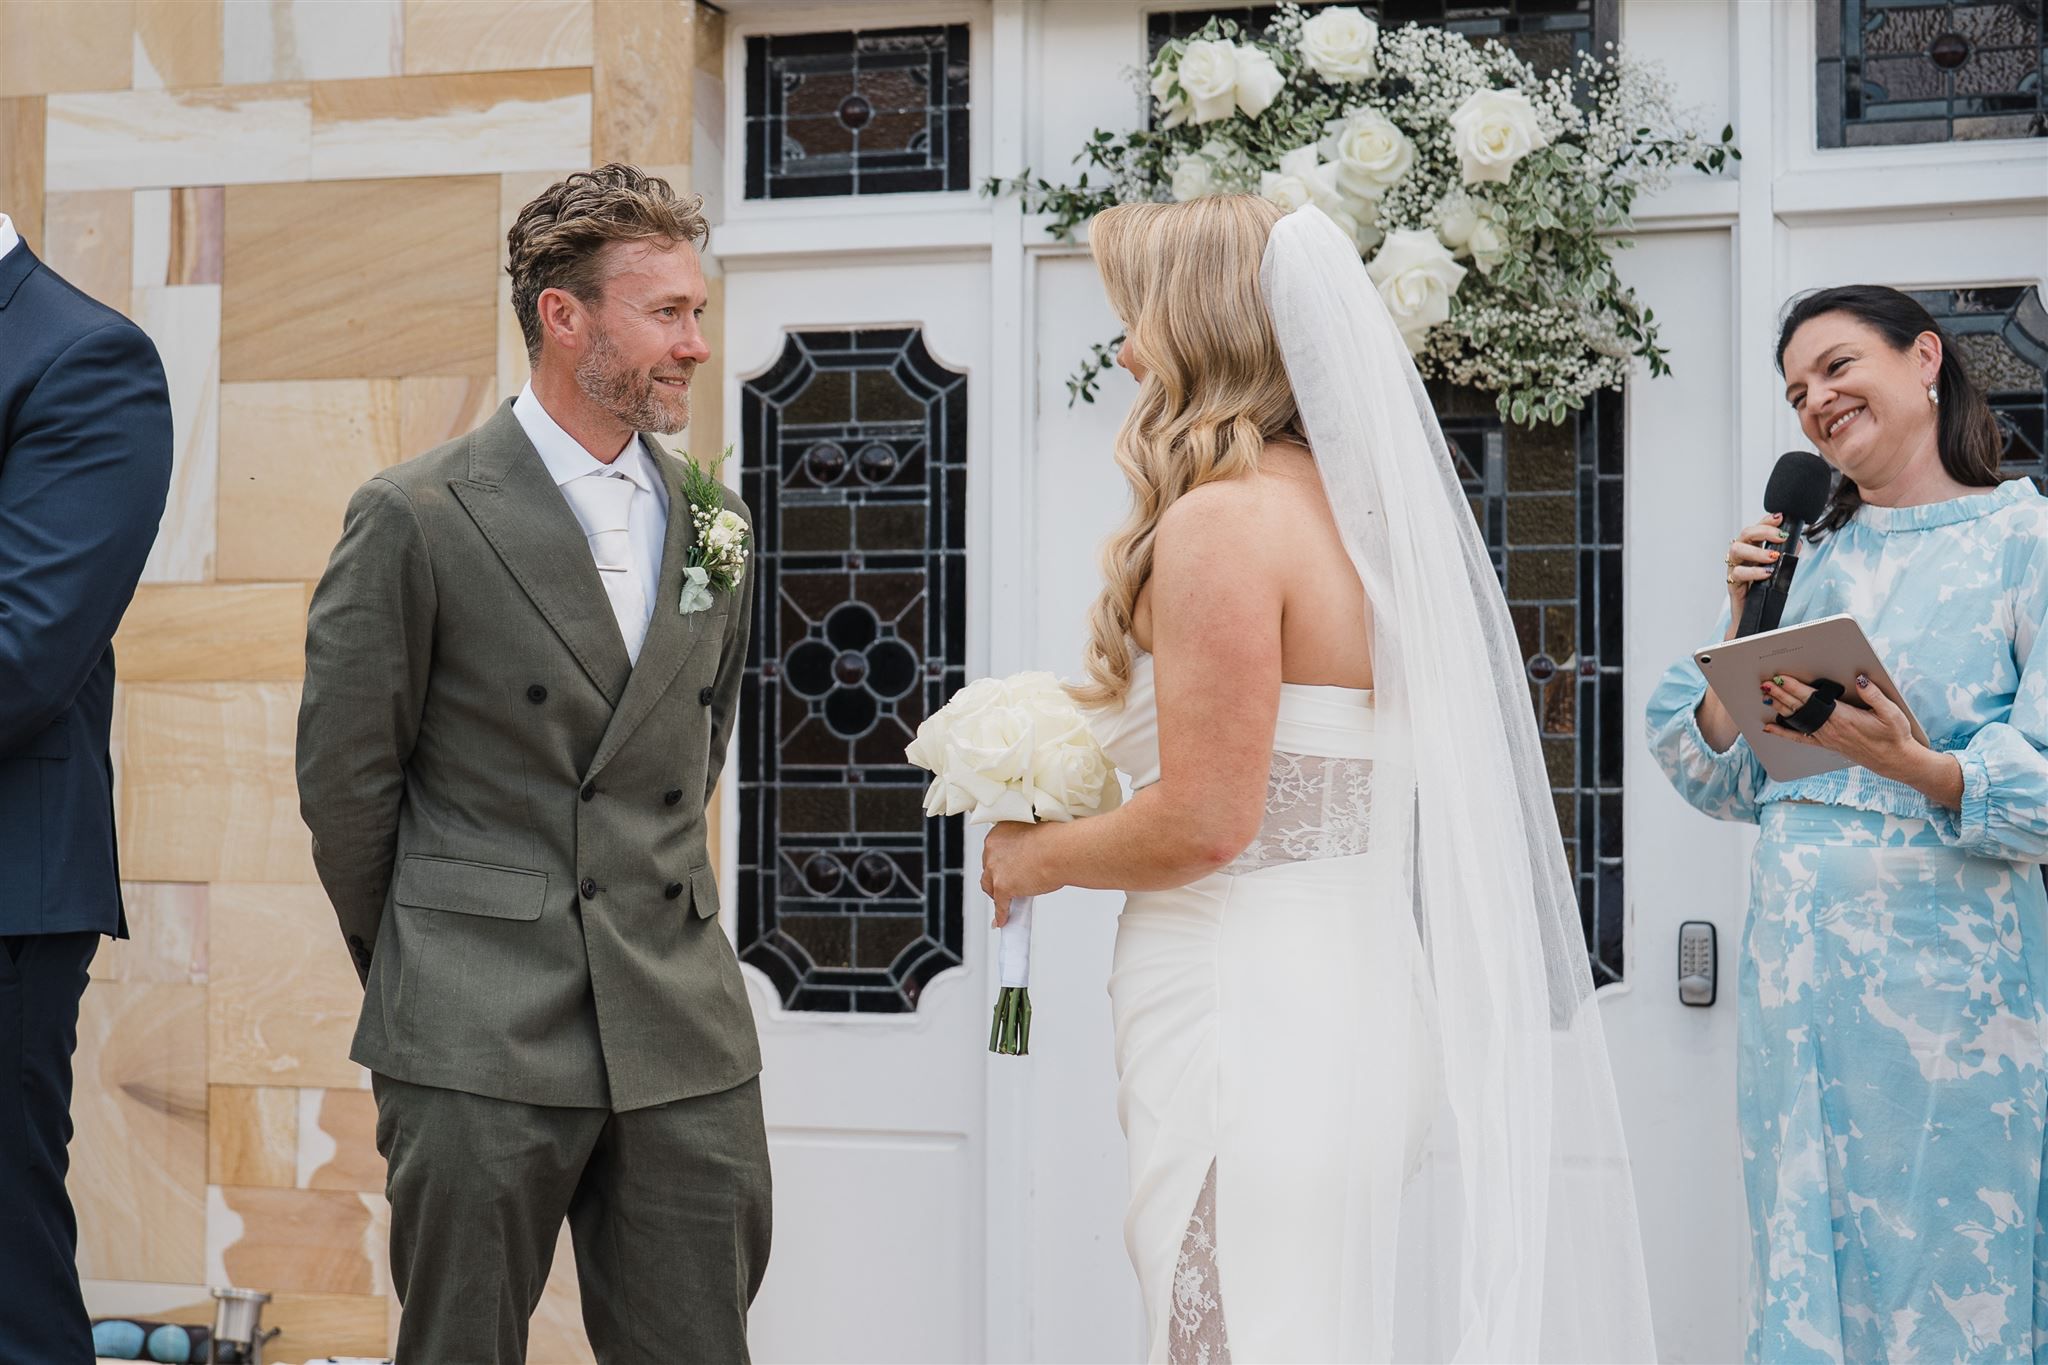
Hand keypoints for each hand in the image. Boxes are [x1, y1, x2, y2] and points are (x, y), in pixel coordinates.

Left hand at [980, 821, 1060, 926]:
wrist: (1060, 850)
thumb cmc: (1055, 840)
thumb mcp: (1034, 836)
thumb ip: (1024, 847)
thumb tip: (1027, 860)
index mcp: (999, 833)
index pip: (993, 852)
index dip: (1001, 862)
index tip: (1007, 868)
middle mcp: (992, 850)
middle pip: (988, 869)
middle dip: (997, 877)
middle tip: (1009, 883)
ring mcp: (996, 870)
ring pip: (990, 887)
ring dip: (996, 895)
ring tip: (1005, 901)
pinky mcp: (1002, 888)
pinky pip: (1000, 905)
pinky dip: (1002, 914)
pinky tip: (1003, 919)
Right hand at [1723, 512, 1789, 631]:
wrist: (1754, 615)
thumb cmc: (1764, 590)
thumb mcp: (1778, 570)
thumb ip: (1786, 555)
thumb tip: (1798, 543)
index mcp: (1751, 548)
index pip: (1756, 528)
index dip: (1766, 520)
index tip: (1780, 517)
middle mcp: (1741, 555)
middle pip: (1745, 534)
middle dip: (1763, 531)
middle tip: (1781, 537)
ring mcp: (1735, 568)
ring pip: (1736, 550)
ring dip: (1757, 551)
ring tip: (1773, 557)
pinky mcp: (1732, 583)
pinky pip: (1739, 573)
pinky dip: (1754, 571)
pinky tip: (1767, 573)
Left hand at [1762, 672, 1955, 798]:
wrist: (1895, 760)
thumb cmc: (1894, 735)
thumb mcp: (1891, 712)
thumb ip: (1874, 695)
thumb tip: (1860, 679)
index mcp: (1843, 717)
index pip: (1812, 699)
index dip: (1794, 688)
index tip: (1781, 678)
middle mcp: (1830, 728)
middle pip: (1800, 708)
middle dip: (1781, 694)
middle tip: (1765, 684)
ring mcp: (1826, 737)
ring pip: (1797, 720)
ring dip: (1780, 707)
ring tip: (1766, 696)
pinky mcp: (1827, 744)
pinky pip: (1800, 738)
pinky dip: (1783, 732)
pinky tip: (1770, 728)